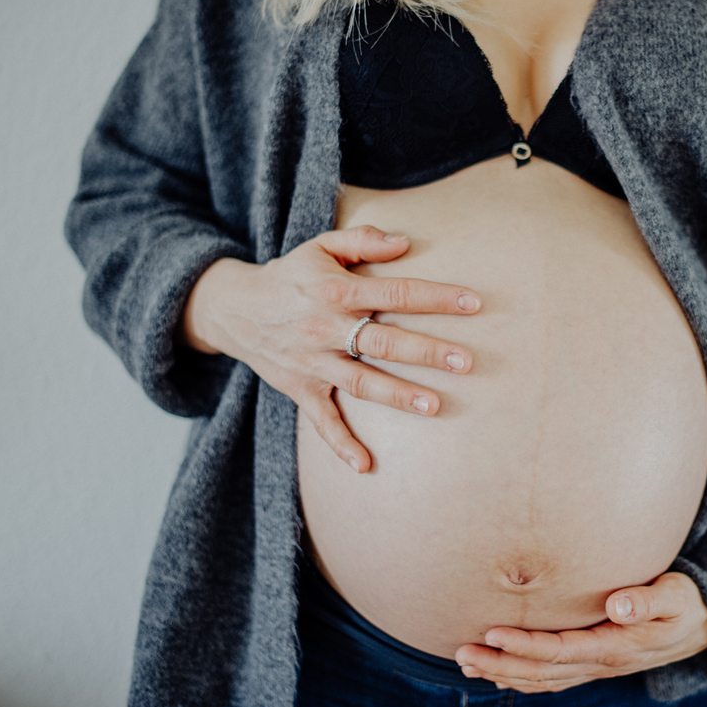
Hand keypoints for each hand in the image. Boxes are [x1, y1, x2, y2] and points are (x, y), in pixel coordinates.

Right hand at [180, 225, 480, 471]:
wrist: (233, 308)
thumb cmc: (291, 275)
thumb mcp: (320, 246)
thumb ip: (363, 240)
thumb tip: (405, 242)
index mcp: (336, 292)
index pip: (395, 293)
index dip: (435, 298)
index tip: (474, 303)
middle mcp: (325, 329)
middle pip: (383, 342)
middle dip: (427, 352)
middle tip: (467, 361)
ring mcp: (313, 363)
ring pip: (360, 382)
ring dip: (397, 395)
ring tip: (434, 406)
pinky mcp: (301, 389)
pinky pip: (320, 422)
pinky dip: (341, 445)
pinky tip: (366, 466)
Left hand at [454, 572, 706, 693]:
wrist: (706, 623)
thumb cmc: (688, 602)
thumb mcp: (677, 596)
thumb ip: (648, 599)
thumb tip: (617, 604)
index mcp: (617, 647)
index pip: (562, 650)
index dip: (526, 645)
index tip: (494, 633)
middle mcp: (602, 662)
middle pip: (543, 671)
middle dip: (501, 663)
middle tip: (462, 652)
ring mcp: (597, 666)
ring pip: (543, 678)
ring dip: (504, 672)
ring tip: (466, 661)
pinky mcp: (595, 661)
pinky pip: (552, 676)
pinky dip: (522, 675)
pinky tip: (498, 668)